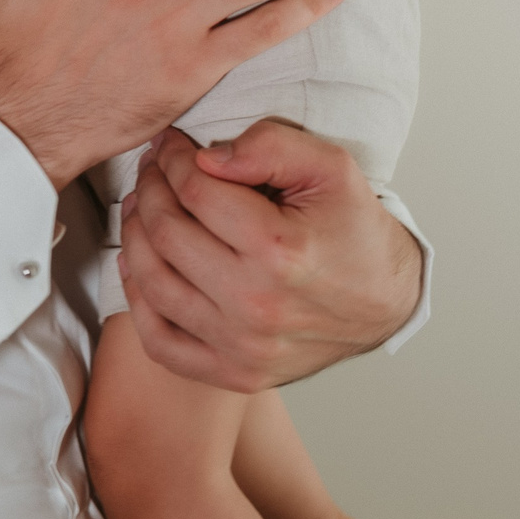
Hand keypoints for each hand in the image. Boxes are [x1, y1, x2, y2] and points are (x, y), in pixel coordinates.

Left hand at [118, 119, 423, 392]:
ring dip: (133, 236)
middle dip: (150, 189)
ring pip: (153, 284)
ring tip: (141, 208)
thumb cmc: (353, 229)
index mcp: (280, 250)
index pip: (195, 191)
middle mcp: (257, 304)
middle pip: (166, 234)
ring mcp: (243, 347)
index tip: (169, 144)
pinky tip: (138, 266)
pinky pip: (161, 343)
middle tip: (152, 170)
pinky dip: (138, 302)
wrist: (386, 300)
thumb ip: (270, 146)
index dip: (173, 159)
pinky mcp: (235, 373)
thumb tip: (205, 160)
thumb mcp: (330, 167)